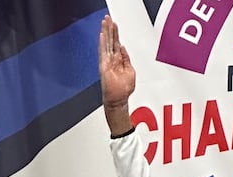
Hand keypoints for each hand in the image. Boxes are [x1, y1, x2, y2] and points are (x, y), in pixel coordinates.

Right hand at [99, 15, 135, 133]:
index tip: (114, 24)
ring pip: (106, 44)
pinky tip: (102, 35)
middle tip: (108, 18)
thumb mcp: (130, 71)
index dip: (115, 34)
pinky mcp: (103, 66)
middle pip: (110, 41)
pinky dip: (102, 43)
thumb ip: (127, 59)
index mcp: (118, 61)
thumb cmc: (124, 90)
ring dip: (105, 33)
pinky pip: (103, 52)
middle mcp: (112, 60)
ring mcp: (107, 63)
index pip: (116, 44)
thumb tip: (123, 49)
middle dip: (110, 29)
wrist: (119, 100)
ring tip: (104, 22)